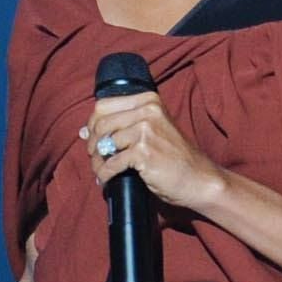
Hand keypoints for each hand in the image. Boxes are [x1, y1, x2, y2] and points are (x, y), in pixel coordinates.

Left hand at [81, 89, 224, 213]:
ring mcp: (146, 130)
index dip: (93, 124)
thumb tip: (83, 132)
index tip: (94, 140)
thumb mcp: (150, 132)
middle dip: (93, 144)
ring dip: (97, 162)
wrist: (198, 179)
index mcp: (148, 100)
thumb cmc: (173, 157)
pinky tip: (106, 180)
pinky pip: (111, 162)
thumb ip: (121, 127)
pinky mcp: (144, 151)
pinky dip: (105, 174)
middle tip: (96, 158)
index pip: (104, 105)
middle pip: (101, 124)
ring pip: (105, 144)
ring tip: (101, 171)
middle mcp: (148, 111)